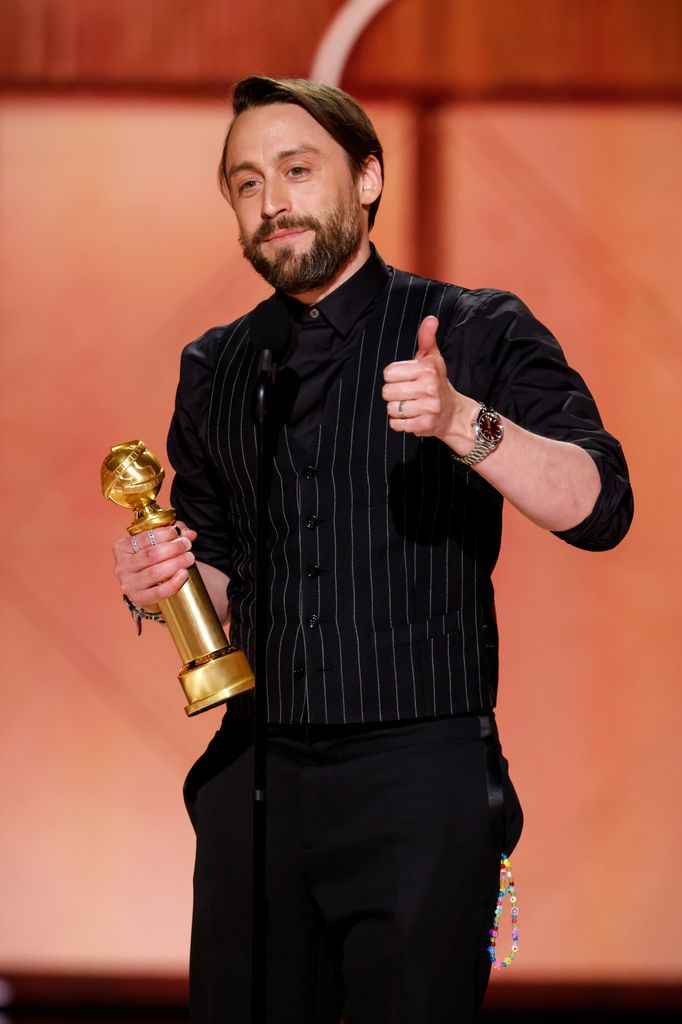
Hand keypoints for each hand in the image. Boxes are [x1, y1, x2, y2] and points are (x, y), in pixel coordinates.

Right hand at [112, 522, 196, 611]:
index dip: (164, 534)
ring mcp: (129, 584)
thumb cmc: (152, 563)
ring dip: (175, 563)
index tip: (179, 533)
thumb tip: (190, 534)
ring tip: (189, 558)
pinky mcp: (139, 599)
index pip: (144, 538)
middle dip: (172, 548)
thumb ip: (173, 535)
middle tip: (187, 545)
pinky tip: (184, 574)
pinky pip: (159, 592)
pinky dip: (173, 583)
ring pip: (154, 572)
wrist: (147, 591)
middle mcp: (122, 566)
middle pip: (150, 555)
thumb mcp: (157, 545)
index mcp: (122, 548)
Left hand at [382, 316, 473, 443]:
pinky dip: (400, 423)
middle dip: (394, 394)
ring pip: (391, 409)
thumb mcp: (432, 358)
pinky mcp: (424, 425)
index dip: (394, 376)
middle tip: (408, 394)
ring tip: (411, 405)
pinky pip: (396, 424)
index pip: (388, 373)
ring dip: (397, 409)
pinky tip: (412, 416)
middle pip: (387, 392)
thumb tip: (431, 319)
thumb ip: (427, 338)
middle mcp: (429, 387)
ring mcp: (428, 408)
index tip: (406, 378)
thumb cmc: (437, 382)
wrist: (453, 413)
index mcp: (427, 369)